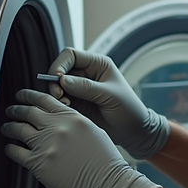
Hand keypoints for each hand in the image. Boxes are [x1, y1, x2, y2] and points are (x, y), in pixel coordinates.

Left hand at [2, 89, 161, 187]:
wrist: (109, 185)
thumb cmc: (106, 162)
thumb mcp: (93, 132)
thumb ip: (74, 122)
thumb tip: (59, 120)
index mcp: (71, 117)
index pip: (44, 99)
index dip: (29, 96)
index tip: (22, 96)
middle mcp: (57, 127)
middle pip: (28, 112)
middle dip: (16, 109)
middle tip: (11, 110)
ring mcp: (46, 145)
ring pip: (18, 129)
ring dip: (9, 127)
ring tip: (7, 128)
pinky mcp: (38, 164)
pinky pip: (16, 152)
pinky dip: (10, 149)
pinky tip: (10, 148)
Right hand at [48, 47, 169, 159]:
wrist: (133, 131)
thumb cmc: (128, 109)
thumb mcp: (110, 96)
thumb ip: (86, 87)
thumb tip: (62, 80)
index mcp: (97, 64)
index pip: (70, 55)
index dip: (60, 64)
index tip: (57, 78)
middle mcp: (86, 74)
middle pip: (60, 70)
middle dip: (55, 82)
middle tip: (59, 95)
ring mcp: (79, 89)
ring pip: (57, 86)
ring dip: (56, 95)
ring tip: (66, 105)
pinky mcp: (75, 104)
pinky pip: (59, 101)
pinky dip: (59, 105)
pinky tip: (67, 112)